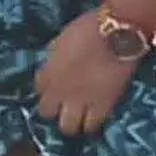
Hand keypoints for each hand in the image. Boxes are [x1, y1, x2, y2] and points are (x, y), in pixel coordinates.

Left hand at [32, 16, 140, 138]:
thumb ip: (55, 56)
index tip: (55, 84)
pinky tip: (95, 117)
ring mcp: (80, 102)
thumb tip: (53, 62)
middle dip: (55, 109)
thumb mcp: (62, 39)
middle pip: (47, 113)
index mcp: (47, 73)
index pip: (38, 89)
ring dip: (72, 121)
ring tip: (80, 116)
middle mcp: (59, 92)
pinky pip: (92, 125)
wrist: (116, 33)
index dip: (47, 88)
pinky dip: (92, 123)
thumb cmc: (89, 28)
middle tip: (64, 104)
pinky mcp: (102, 107)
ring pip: (69, 127)